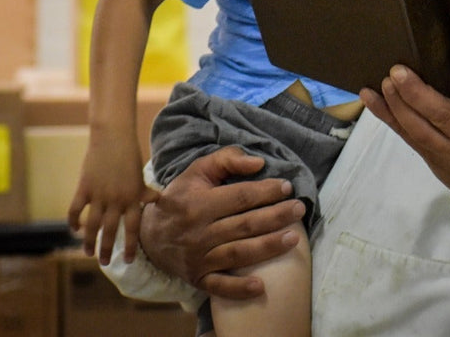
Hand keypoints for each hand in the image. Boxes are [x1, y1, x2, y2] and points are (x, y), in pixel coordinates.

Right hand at [68, 134, 160, 263]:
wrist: (113, 137)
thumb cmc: (129, 155)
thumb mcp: (139, 175)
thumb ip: (144, 191)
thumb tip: (156, 199)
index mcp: (133, 198)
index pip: (133, 228)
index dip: (131, 246)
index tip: (129, 260)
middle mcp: (117, 200)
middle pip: (111, 231)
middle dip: (107, 249)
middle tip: (104, 263)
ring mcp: (99, 195)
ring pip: (92, 225)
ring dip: (89, 241)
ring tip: (88, 253)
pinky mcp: (84, 188)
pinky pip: (75, 210)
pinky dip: (73, 222)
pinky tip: (74, 230)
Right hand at [141, 147, 307, 299]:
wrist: (150, 234)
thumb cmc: (181, 197)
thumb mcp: (198, 171)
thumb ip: (227, 160)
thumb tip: (258, 163)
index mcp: (198, 204)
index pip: (239, 197)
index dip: (265, 192)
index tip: (287, 187)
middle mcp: (198, 233)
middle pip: (243, 225)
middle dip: (275, 217)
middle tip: (299, 209)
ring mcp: (198, 258)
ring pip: (237, 254)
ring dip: (267, 248)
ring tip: (294, 239)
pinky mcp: (198, 279)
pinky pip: (219, 287)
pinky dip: (238, 289)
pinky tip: (260, 287)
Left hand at [362, 35, 449, 211]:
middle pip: (442, 113)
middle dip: (416, 92)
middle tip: (398, 70)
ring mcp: (448, 151)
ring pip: (417, 127)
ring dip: (397, 103)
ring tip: (386, 81)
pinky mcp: (429, 158)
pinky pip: (404, 135)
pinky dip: (386, 115)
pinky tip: (369, 96)